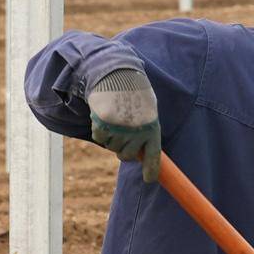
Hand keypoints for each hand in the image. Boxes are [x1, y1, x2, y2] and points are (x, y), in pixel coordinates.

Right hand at [84, 61, 161, 183]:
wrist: (118, 74)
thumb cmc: (134, 94)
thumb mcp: (147, 111)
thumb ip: (145, 132)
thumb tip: (139, 156)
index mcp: (152, 128)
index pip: (154, 157)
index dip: (151, 170)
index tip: (149, 179)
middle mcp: (137, 132)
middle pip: (126, 156)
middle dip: (123, 148)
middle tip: (123, 132)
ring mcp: (120, 130)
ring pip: (112, 147)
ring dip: (111, 136)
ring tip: (115, 117)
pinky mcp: (104, 125)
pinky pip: (99, 137)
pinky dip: (99, 129)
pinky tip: (104, 115)